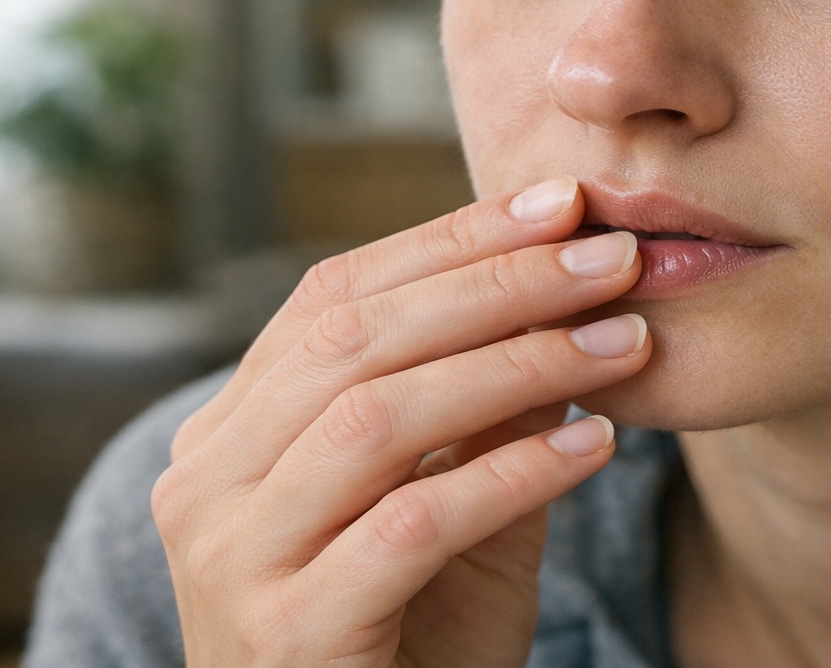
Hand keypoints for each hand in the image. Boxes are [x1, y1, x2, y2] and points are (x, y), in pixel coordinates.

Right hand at [151, 178, 648, 666]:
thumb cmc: (408, 636)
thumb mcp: (453, 505)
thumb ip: (487, 410)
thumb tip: (566, 287)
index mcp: (232, 431)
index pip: (336, 297)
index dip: (452, 241)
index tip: (563, 205)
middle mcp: (207, 481)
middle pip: (356, 340)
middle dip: (498, 285)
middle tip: (611, 259)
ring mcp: (233, 557)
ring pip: (378, 418)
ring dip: (517, 365)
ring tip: (623, 343)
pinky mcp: (288, 631)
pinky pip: (411, 526)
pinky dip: (511, 475)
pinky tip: (592, 446)